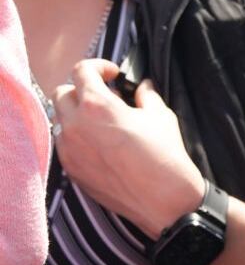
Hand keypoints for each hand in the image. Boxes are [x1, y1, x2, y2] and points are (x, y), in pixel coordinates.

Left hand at [52, 59, 205, 237]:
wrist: (162, 197)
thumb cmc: (164, 154)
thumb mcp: (161, 116)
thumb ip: (146, 96)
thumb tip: (142, 87)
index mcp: (97, 105)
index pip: (81, 71)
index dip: (98, 67)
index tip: (113, 75)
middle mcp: (75, 124)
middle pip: (62, 93)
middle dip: (82, 90)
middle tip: (105, 96)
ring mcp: (69, 149)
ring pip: (60, 120)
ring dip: (76, 114)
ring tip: (102, 121)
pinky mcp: (70, 169)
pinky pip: (64, 144)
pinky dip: (76, 137)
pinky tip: (100, 144)